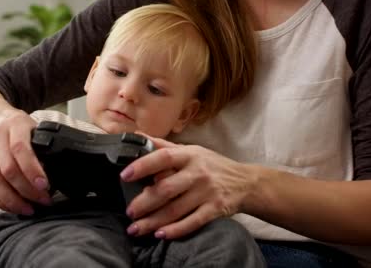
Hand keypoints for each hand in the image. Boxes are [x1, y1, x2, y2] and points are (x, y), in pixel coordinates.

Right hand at [0, 108, 50, 213]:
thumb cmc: (16, 125)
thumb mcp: (32, 126)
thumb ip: (40, 146)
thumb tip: (54, 173)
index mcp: (15, 125)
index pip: (21, 149)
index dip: (32, 169)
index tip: (44, 186)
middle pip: (8, 169)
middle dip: (27, 190)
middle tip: (44, 201)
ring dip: (13, 200)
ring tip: (29, 210)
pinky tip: (13, 207)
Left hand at [121, 135, 249, 239]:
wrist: (246, 182)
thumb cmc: (212, 165)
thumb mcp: (191, 151)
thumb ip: (163, 146)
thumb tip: (137, 135)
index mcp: (189, 155)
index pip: (163, 157)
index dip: (143, 166)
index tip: (125, 175)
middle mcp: (197, 173)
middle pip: (166, 188)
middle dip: (145, 202)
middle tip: (129, 211)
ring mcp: (207, 192)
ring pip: (176, 209)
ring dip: (153, 221)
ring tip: (136, 228)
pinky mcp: (215, 209)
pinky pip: (193, 222)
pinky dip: (176, 229)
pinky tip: (161, 234)